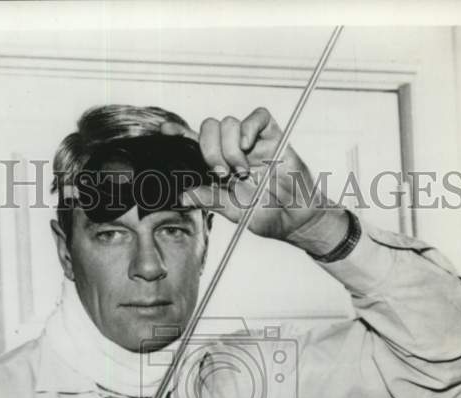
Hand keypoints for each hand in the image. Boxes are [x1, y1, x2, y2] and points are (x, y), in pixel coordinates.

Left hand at [160, 109, 347, 244]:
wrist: (295, 218)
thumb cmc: (266, 215)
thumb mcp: (233, 211)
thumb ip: (209, 199)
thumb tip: (184, 194)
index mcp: (218, 167)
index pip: (195, 144)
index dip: (179, 134)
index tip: (165, 130)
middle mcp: (231, 150)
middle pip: (208, 128)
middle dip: (208, 150)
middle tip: (221, 174)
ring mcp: (251, 142)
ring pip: (228, 123)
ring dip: (229, 149)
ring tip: (241, 172)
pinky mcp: (272, 135)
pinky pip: (257, 116)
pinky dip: (248, 128)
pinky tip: (247, 147)